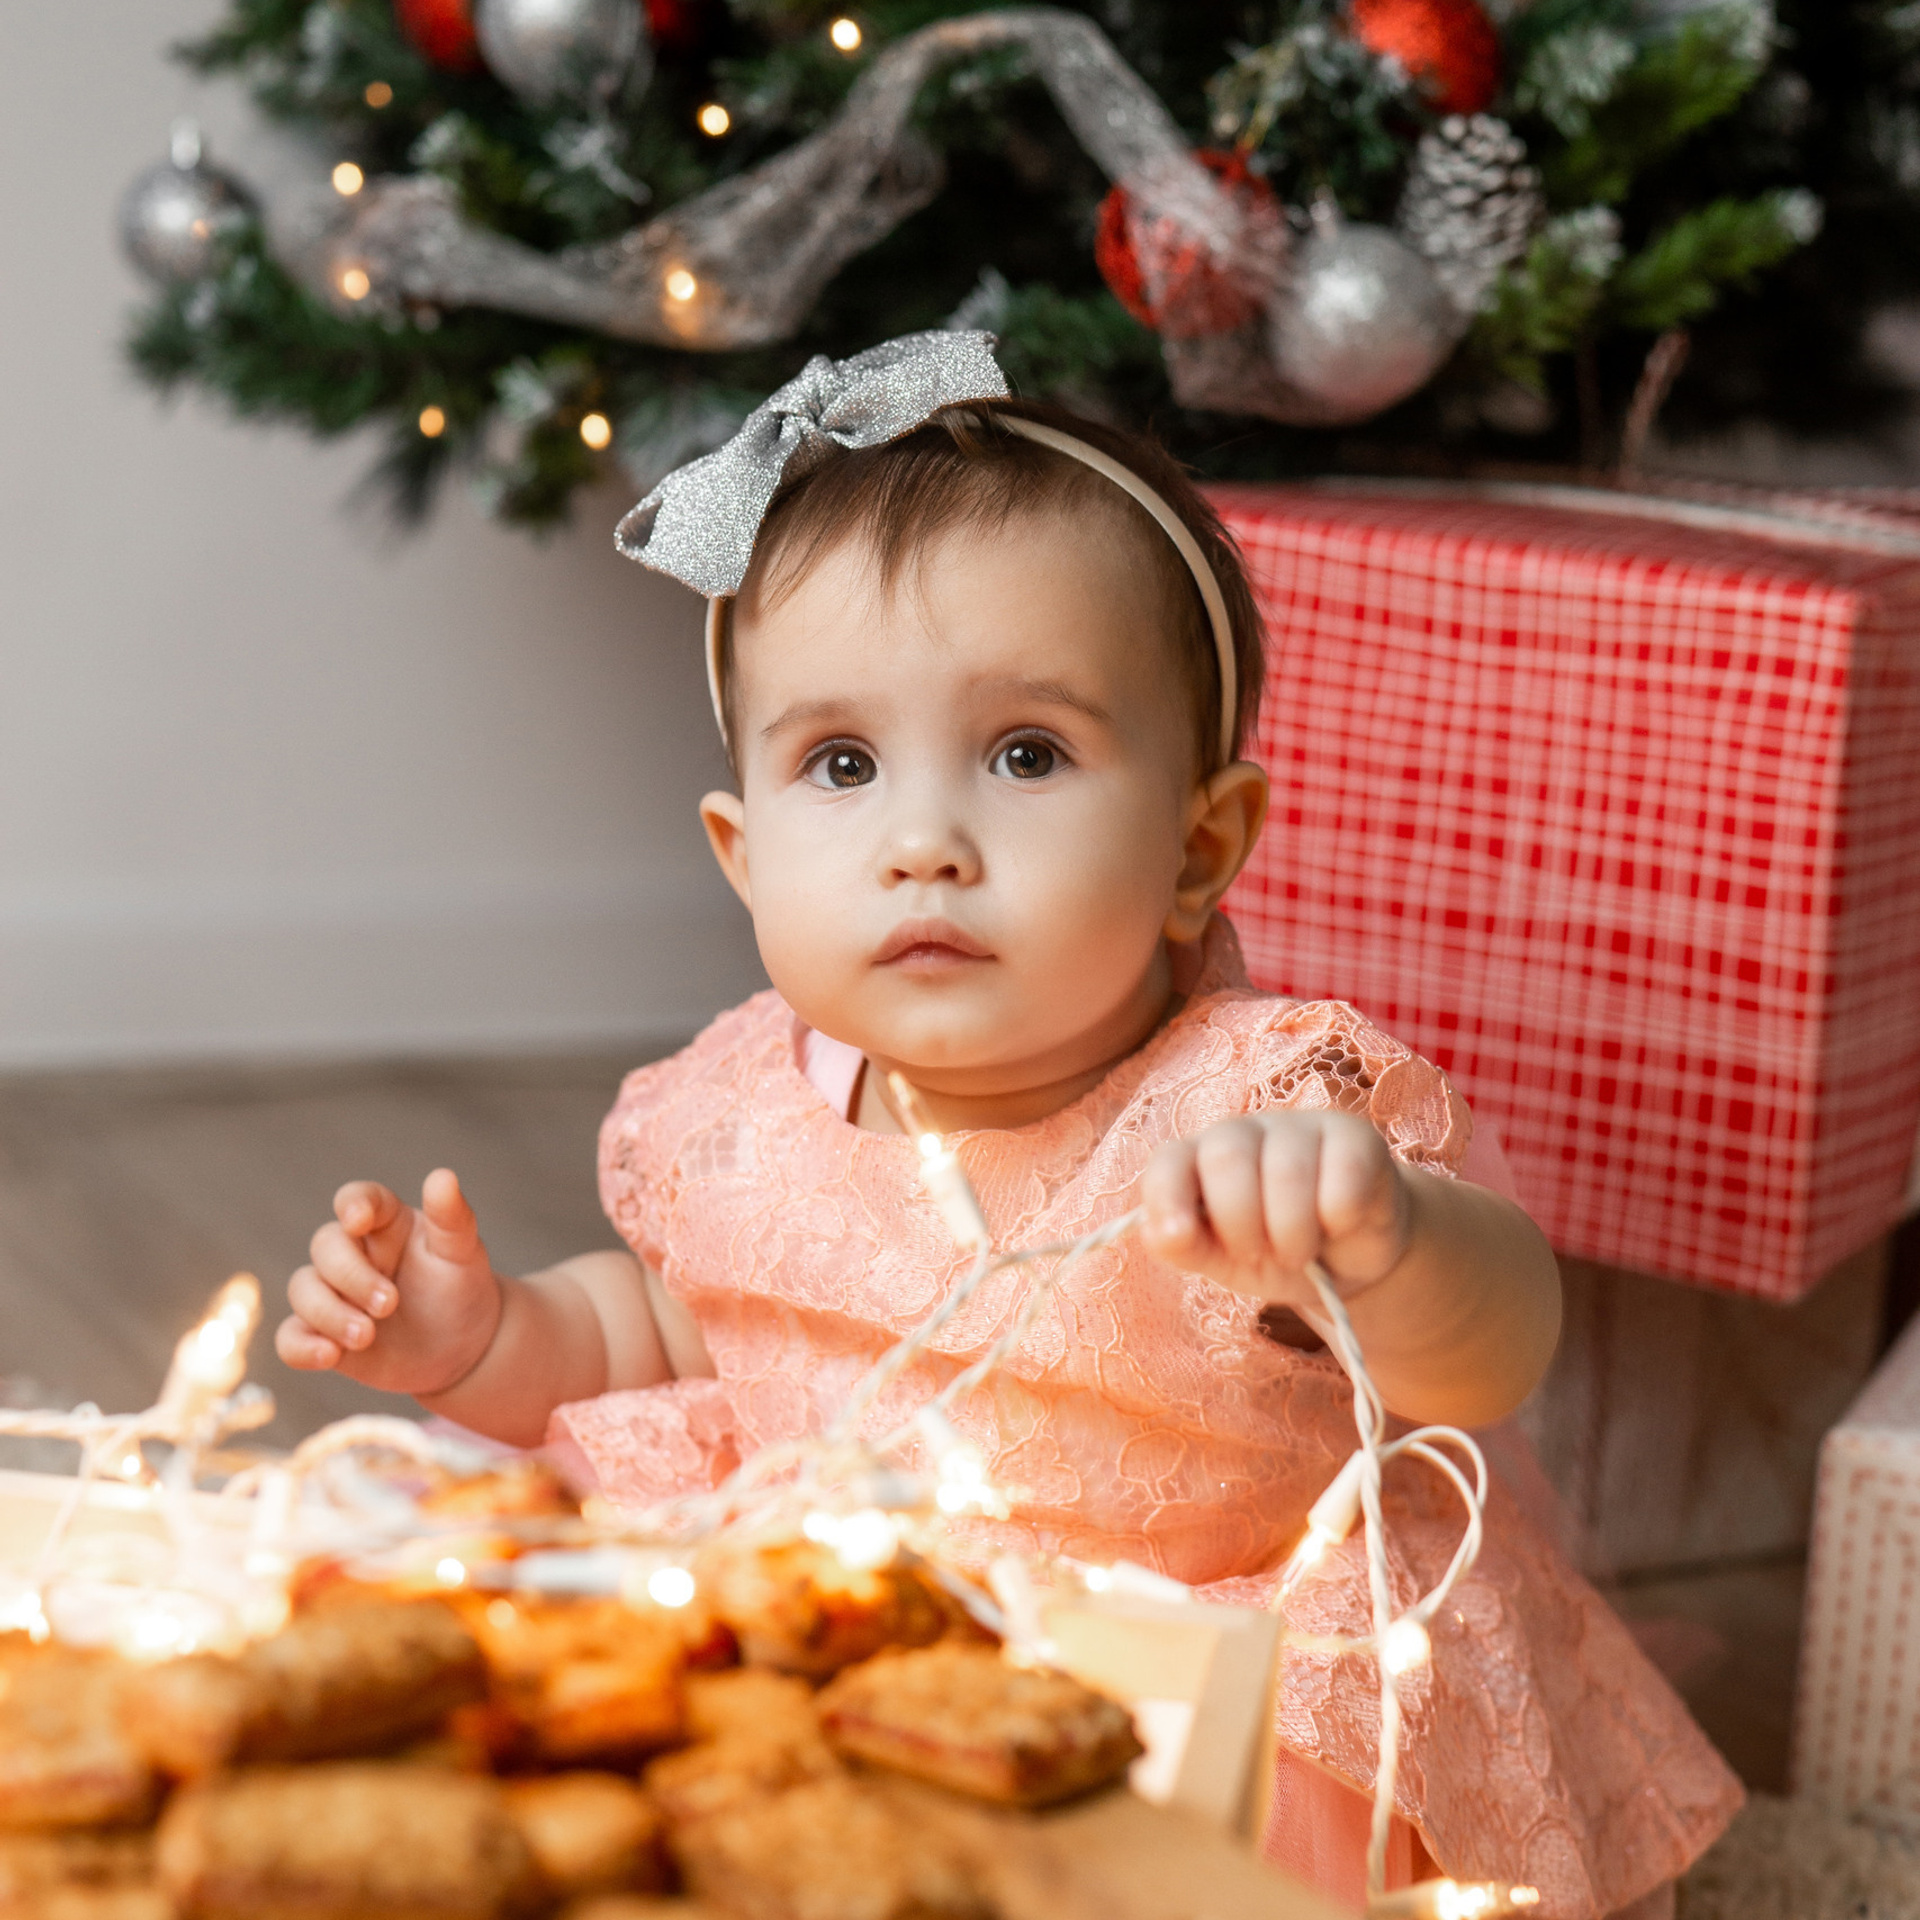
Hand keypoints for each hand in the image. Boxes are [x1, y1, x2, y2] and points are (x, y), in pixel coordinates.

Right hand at [276, 1169, 503, 1394]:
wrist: (460, 1346)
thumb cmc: (459, 1287)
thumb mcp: (462, 1252)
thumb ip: (451, 1217)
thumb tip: (443, 1175)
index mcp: (384, 1222)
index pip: (357, 1199)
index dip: (352, 1205)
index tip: (358, 1221)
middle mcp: (352, 1252)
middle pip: (325, 1246)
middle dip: (352, 1276)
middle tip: (389, 1304)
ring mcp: (332, 1293)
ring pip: (302, 1289)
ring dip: (329, 1313)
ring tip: (367, 1335)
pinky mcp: (321, 1334)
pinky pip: (290, 1338)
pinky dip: (301, 1347)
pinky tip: (330, 1356)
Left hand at [1140, 1110, 1413, 1308]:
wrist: (1346, 1259)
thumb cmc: (1271, 1253)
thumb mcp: (1221, 1260)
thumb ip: (1181, 1246)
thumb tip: (1164, 1231)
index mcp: (1199, 1159)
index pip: (1169, 1161)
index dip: (1167, 1198)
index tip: (1180, 1237)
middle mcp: (1244, 1132)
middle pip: (1226, 1158)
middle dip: (1241, 1224)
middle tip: (1259, 1253)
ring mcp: (1299, 1128)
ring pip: (1287, 1171)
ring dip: (1294, 1233)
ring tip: (1300, 1251)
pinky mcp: (1354, 1137)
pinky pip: (1343, 1174)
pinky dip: (1338, 1217)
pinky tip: (1338, 1224)